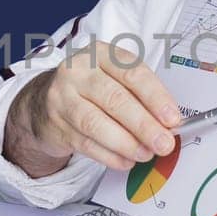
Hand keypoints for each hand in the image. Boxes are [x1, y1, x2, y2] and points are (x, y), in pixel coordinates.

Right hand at [4, 39, 180, 174]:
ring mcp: (62, 98)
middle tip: (164, 143)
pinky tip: (126, 162)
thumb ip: (140, 96)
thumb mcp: (113, 78)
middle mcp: (78, 72)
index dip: (156, 97)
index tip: (173, 119)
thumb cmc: (91, 89)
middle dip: (144, 125)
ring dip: (127, 143)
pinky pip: (86, 144)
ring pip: (96, 123)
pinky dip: (110, 157)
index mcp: (100, 53)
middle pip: (115, 99)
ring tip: (146, 154)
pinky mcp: (55, 125)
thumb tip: (168, 124)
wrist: (43, 102)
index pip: (132, 72)